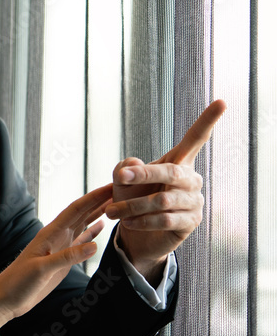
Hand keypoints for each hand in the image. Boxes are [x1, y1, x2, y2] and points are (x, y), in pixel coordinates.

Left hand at [0, 184, 111, 319]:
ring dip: (98, 212)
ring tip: (116, 202)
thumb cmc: (19, 282)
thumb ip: (67, 257)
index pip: (76, 209)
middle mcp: (57, 236)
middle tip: (121, 189)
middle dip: (100, 200)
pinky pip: (81, 241)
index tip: (111, 186)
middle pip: (82, 213)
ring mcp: (61, 247)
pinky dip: (92, 232)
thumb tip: (94, 245)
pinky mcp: (63, 259)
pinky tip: (102, 225)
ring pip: (83, 224)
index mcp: (50, 234)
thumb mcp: (42, 270)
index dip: (94, 197)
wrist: (7, 298)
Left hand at [106, 100, 225, 277]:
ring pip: (163, 200)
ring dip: (133, 206)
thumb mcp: (122, 181)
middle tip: (119, 178)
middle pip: (171, 172)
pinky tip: (129, 223)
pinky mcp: (191, 223)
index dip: (207, 121)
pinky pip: (166, 219)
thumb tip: (135, 165)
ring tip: (112, 212)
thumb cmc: (130, 199)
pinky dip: (143, 221)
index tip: (222, 101)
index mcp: (178, 162)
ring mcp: (193, 202)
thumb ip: (125, 168)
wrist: (133, 233)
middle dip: (143, 175)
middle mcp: (190, 179)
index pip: (196, 139)